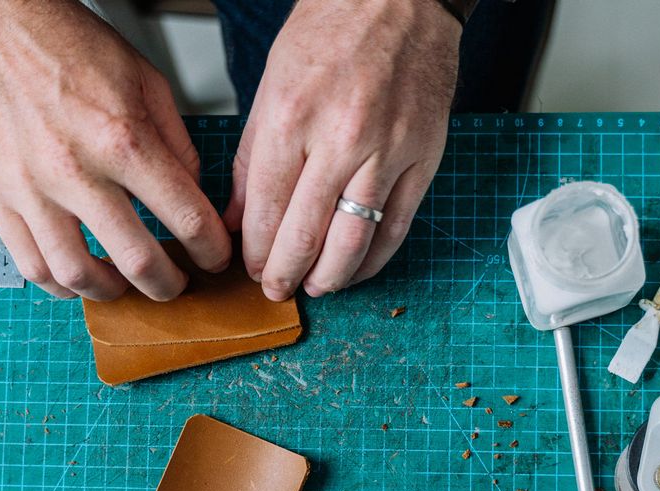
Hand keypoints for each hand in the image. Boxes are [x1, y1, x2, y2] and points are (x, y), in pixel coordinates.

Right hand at [0, 0, 230, 299]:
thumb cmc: (69, 46)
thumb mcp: (147, 82)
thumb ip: (176, 145)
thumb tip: (192, 195)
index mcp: (122, 138)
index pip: (186, 218)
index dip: (210, 250)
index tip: (215, 258)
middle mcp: (76, 170)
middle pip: (138, 261)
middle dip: (169, 284)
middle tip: (177, 284)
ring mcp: (32, 188)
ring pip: (79, 275)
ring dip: (113, 292)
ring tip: (126, 285)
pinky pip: (31, 264)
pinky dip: (60, 284)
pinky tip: (79, 277)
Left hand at [223, 0, 459, 300]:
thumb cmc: (332, 32)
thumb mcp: (272, 87)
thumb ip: (250, 160)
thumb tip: (236, 220)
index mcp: (291, 116)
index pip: (263, 210)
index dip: (254, 251)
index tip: (251, 268)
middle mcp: (340, 137)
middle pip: (305, 235)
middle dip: (284, 274)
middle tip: (275, 289)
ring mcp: (387, 151)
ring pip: (352, 243)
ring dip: (328, 279)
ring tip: (313, 287)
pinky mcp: (424, 159)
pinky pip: (396, 229)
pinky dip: (373, 261)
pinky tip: (355, 270)